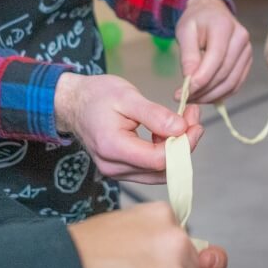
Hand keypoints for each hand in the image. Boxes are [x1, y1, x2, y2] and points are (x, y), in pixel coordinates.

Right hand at [56, 73, 204, 183]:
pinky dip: (164, 152)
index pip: (159, 160)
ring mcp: (117, 172)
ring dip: (176, 149)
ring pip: (159, 172)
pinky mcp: (122, 170)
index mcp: (113, 147)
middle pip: (162, 170)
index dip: (183, 144)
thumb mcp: (126, 96)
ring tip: (182, 121)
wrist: (73, 103)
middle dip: (184, 146)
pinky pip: (150, 169)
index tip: (194, 122)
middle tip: (192, 118)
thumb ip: (154, 115)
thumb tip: (182, 129)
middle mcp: (114, 167)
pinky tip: (166, 132)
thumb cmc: (96, 96)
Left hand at [174, 0, 252, 102]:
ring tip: (193, 99)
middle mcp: (241, 38)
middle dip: (204, 91)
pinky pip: (236, 84)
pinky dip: (221, 94)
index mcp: (224, 26)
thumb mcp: (185, 31)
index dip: (200, 80)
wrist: (211, 11)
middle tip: (185, 99)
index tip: (184, 92)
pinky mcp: (247, 61)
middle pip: (224, 74)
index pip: (215, 60)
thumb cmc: (196, 20)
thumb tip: (190, 81)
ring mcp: (247, 51)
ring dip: (211, 96)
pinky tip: (205, 96)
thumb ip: (188, 56)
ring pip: (231, 83)